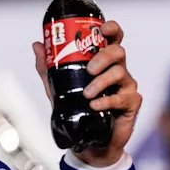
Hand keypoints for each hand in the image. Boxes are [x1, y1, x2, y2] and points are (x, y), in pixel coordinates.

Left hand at [33, 19, 141, 166]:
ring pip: (121, 73)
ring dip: (101, 82)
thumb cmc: (77, 108)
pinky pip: (122, 97)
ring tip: (86, 94)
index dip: (111, 29)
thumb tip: (37, 45)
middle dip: (103, 57)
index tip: (102, 29)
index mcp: (103, 61)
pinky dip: (107, 101)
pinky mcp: (132, 103)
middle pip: (118, 51)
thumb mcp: (58, 87)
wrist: (88, 140)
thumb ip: (47, 67)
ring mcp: (126, 86)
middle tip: (89, 69)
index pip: (112, 38)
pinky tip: (95, 106)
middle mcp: (117, 69)